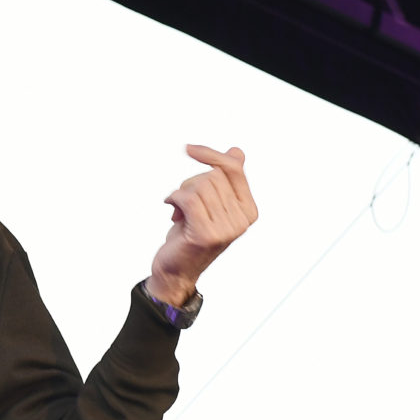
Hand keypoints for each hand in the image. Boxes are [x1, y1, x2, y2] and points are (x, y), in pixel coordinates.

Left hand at [148, 144, 256, 306]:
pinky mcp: (207, 234)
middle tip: (182, 202)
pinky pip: (189, 199)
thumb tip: (237, 151)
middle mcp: (242, 220)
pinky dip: (174, 199)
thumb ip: (226, 179)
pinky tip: (171, 209)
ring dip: (181, 193)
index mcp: (248, 209)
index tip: (189, 149)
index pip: (234, 168)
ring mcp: (227, 228)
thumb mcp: (210, 203)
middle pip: (213, 176)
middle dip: (191, 183)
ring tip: (179, 210)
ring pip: (200, 186)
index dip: (211, 155)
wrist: (177, 270)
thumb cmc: (192, 234)